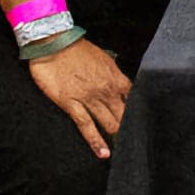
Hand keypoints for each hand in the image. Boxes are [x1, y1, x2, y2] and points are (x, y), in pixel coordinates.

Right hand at [28, 39, 130, 158]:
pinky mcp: (71, 103)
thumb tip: (120, 86)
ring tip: (122, 152)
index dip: (137, 113)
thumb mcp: (103, 58)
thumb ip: (113, 75)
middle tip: (133, 143)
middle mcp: (106, 89)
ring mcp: (89, 98)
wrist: (53, 42)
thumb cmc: (76, 49)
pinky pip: (86, 126)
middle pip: (124, 115)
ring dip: (116, 137)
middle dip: (129, 129)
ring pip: (109, 123)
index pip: (134, 100)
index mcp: (116, 77)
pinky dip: (96, 141)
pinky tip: (103, 153)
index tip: (141, 125)